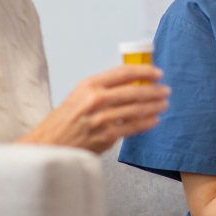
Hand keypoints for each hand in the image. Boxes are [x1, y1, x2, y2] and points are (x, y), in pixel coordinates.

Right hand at [21, 65, 169, 153]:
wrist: (49, 144)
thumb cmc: (64, 120)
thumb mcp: (78, 96)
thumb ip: (102, 89)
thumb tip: (132, 84)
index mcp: (88, 85)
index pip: (123, 72)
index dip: (144, 71)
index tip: (157, 73)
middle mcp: (95, 99)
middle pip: (134, 91)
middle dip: (154, 90)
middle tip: (166, 90)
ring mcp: (101, 118)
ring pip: (136, 109)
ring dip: (154, 106)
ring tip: (163, 104)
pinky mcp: (105, 136)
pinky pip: (132, 127)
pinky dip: (146, 123)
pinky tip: (154, 120)